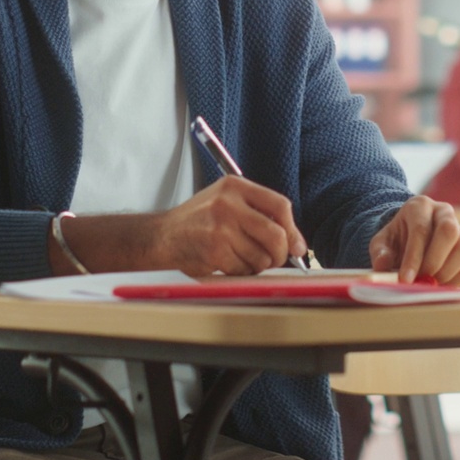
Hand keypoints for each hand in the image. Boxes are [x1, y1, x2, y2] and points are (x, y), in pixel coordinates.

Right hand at [155, 175, 306, 276]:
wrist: (163, 237)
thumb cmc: (199, 222)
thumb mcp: (226, 203)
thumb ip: (259, 215)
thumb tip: (296, 243)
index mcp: (235, 186)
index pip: (280, 205)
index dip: (293, 230)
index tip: (297, 246)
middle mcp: (228, 203)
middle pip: (276, 234)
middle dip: (280, 254)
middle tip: (273, 260)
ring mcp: (220, 226)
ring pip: (261, 256)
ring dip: (256, 265)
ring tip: (240, 258)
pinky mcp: (213, 249)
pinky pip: (244, 269)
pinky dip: (240, 272)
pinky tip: (226, 263)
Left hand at [369, 195, 459, 284]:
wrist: (410, 238)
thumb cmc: (397, 239)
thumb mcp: (382, 243)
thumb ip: (380, 252)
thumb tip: (382, 265)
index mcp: (420, 206)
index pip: (421, 229)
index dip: (413, 257)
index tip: (405, 279)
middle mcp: (445, 212)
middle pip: (449, 231)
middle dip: (434, 261)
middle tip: (420, 280)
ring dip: (447, 271)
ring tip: (430, 283)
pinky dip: (456, 280)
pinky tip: (440, 285)